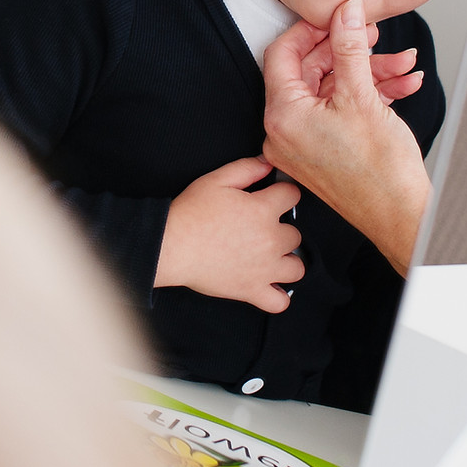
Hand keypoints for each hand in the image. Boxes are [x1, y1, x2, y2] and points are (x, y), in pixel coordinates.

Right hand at [154, 157, 303, 312]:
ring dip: (286, 260)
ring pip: (296, 267)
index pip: (292, 196)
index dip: (282, 193)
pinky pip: (280, 302)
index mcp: (263, 210)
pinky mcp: (251, 290)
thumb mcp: (216, 180)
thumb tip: (269, 163)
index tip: (271, 197)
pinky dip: (278, 295)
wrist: (170, 245)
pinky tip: (268, 284)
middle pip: (295, 234)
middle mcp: (270, 240)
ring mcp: (264, 269)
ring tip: (268, 256)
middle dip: (280, 229)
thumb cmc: (190, 212)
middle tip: (258, 228)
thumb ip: (247, 168)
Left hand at [262, 0, 430, 274]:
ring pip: (332, 90)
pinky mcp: (322, 151)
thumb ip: (350, 47)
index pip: (282, 54)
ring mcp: (302, 143)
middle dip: (350, 51)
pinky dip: (369, 96)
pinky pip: (339, 112)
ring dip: (369, 72)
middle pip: (310, 71)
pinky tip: (403, 85)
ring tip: (403, 64)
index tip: (336, 16)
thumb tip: (344, 12)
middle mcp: (284, 131)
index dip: (310, 29)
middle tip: (375, 35)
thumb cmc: (380, 172)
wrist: (402, 217)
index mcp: (282, 115)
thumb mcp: (362, 96)